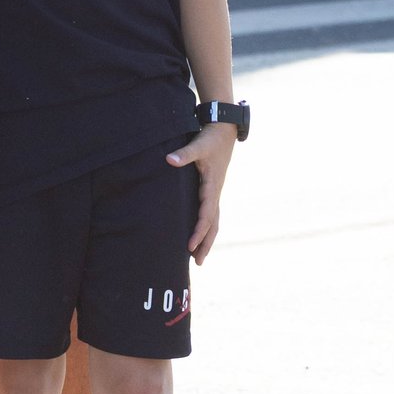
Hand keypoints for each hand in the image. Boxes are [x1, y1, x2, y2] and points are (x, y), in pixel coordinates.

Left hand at [166, 123, 236, 261]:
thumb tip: (169, 159)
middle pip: (213, 225)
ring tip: (198, 257)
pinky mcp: (212, 189)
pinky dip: (207, 227)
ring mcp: (215, 192)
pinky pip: (211, 213)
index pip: (206, 215)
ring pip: (214, 221)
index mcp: (212, 186)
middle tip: (197, 262)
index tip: (189, 246)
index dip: (198, 232)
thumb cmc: (211, 139)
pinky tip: (199, 235)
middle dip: (205, 244)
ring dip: (207, 239)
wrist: (224, 130)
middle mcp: (215, 192)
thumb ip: (185, 154)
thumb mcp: (198, 145)